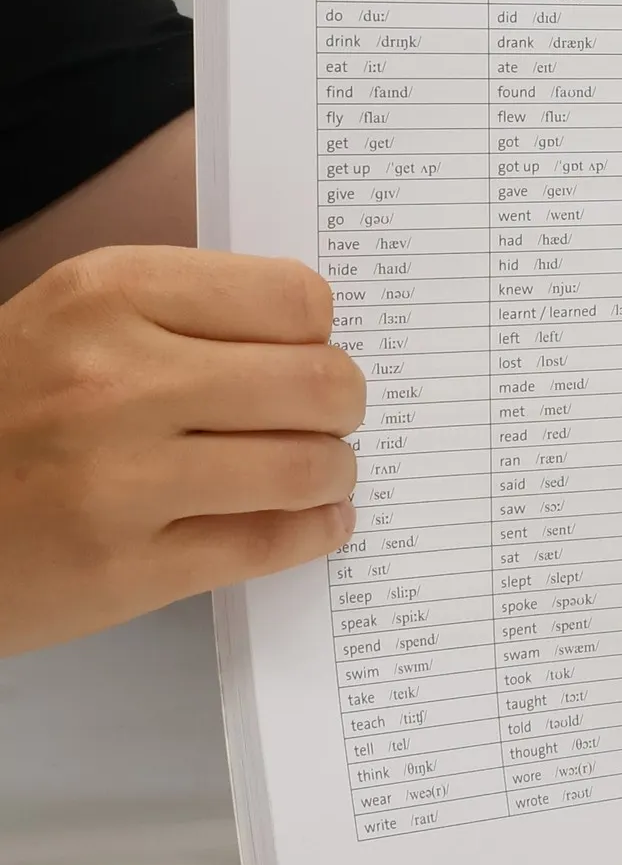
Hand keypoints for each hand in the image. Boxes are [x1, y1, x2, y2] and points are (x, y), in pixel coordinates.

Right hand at [0, 246, 364, 654]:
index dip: (318, 332)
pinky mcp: (123, 569)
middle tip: (331, 416)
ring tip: (321, 472)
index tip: (307, 350)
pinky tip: (317, 521)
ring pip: (308, 467)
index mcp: (110, 295)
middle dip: (343, 405)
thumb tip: (318, 337)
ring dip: (334, 472)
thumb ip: (186, 315)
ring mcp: (119, 480)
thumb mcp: (74, 320)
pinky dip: (315, 531)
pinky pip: (270, 543)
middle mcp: (117, 380)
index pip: (295, 299)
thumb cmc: (3, 405)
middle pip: (318, 383)